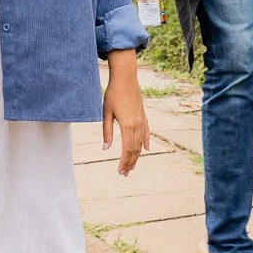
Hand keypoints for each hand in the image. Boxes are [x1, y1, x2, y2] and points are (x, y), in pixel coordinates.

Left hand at [101, 51, 150, 174]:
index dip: (124, 162)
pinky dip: (146, 142)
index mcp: (127, 126)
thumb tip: (105, 148)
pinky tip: (146, 149)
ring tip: (132, 166)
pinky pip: (146, 132)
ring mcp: (142, 121)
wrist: (125, 78)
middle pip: (135, 149)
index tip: (120, 171)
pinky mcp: (143, 116)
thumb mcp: (106, 113)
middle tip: (125, 174)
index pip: (127, 149)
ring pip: (140, 143)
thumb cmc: (113, 94)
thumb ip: (107, 131)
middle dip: (130, 162)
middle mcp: (137, 125)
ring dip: (136, 156)